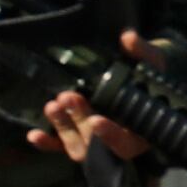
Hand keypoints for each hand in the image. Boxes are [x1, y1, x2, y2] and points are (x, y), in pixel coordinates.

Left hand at [29, 27, 168, 161]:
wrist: (141, 79)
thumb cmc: (150, 74)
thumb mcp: (152, 62)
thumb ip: (142, 51)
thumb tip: (128, 37)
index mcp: (141, 131)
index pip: (126, 142)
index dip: (110, 135)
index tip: (95, 120)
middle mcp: (119, 141)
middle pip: (97, 146)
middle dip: (79, 121)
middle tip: (68, 97)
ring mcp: (97, 142)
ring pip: (78, 148)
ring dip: (62, 129)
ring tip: (52, 106)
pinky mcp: (80, 138)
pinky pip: (63, 147)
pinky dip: (48, 143)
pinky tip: (34, 134)